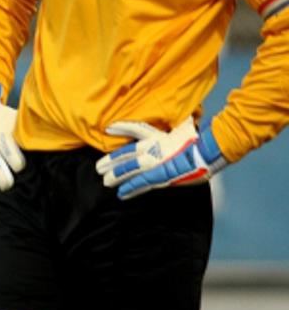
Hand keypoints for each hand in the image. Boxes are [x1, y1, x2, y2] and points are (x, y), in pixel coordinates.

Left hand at [96, 117, 225, 199]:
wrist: (211, 151)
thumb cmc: (203, 140)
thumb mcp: (189, 128)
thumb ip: (182, 124)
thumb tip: (189, 116)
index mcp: (160, 136)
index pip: (137, 129)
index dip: (122, 128)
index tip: (108, 128)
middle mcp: (154, 148)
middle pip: (126, 154)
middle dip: (111, 161)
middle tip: (98, 167)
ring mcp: (155, 163)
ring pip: (129, 169)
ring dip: (116, 176)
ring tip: (105, 181)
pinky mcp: (161, 176)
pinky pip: (141, 183)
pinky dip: (130, 189)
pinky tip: (121, 194)